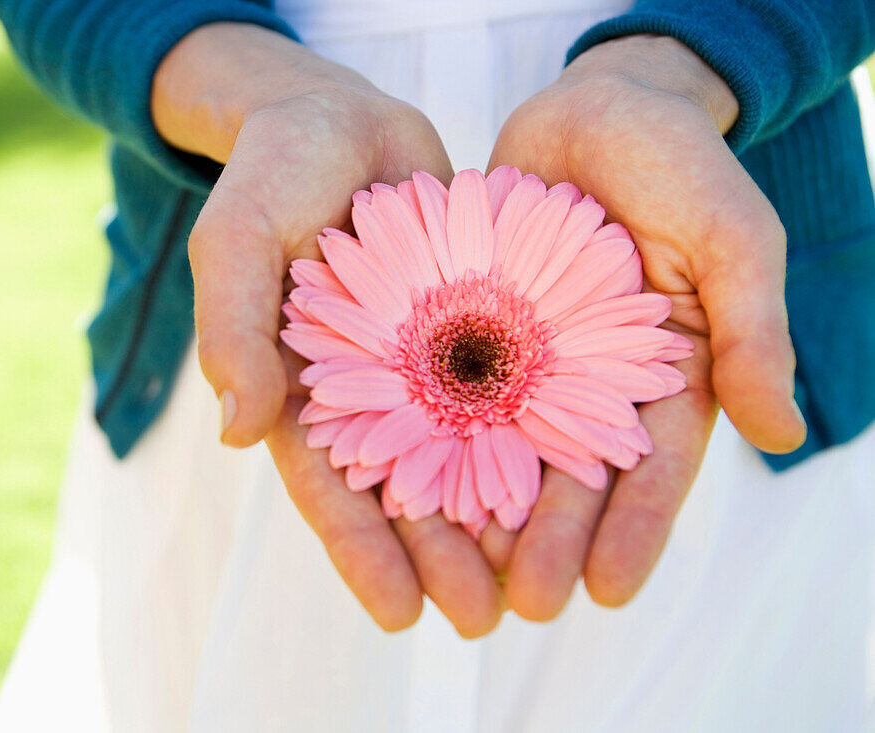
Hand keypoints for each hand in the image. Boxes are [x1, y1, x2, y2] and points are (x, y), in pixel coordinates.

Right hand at [154, 24, 506, 634]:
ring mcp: (420, 361)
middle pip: (402, 487)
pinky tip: (568, 486)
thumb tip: (240, 433)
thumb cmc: (273, 173)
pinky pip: (505, 386)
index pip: (327, 484)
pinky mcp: (472, 325)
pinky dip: (529, 436)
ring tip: (533, 581)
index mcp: (297, 387)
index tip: (398, 614)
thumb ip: (233, 328)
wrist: (339, 113)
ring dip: (492, 518)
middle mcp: (364, 389)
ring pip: (462, 452)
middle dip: (438, 556)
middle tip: (481, 618)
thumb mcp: (237, 238)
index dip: (359, 550)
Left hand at [482, 35, 806, 619]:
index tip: (605, 590)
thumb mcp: (731, 240)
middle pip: (572, 475)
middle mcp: (595, 382)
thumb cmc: (676, 165)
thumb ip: (752, 332)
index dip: (634, 530)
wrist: (596, 109)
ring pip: (508, 448)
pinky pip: (453, 390)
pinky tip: (412, 487)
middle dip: (551, 541)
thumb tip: (782, 434)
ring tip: (466, 574)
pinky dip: (436, 437)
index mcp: (668, 376)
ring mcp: (533, 360)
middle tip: (524, 604)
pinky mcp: (477, 329)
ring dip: (489, 513)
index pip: (653, 469)